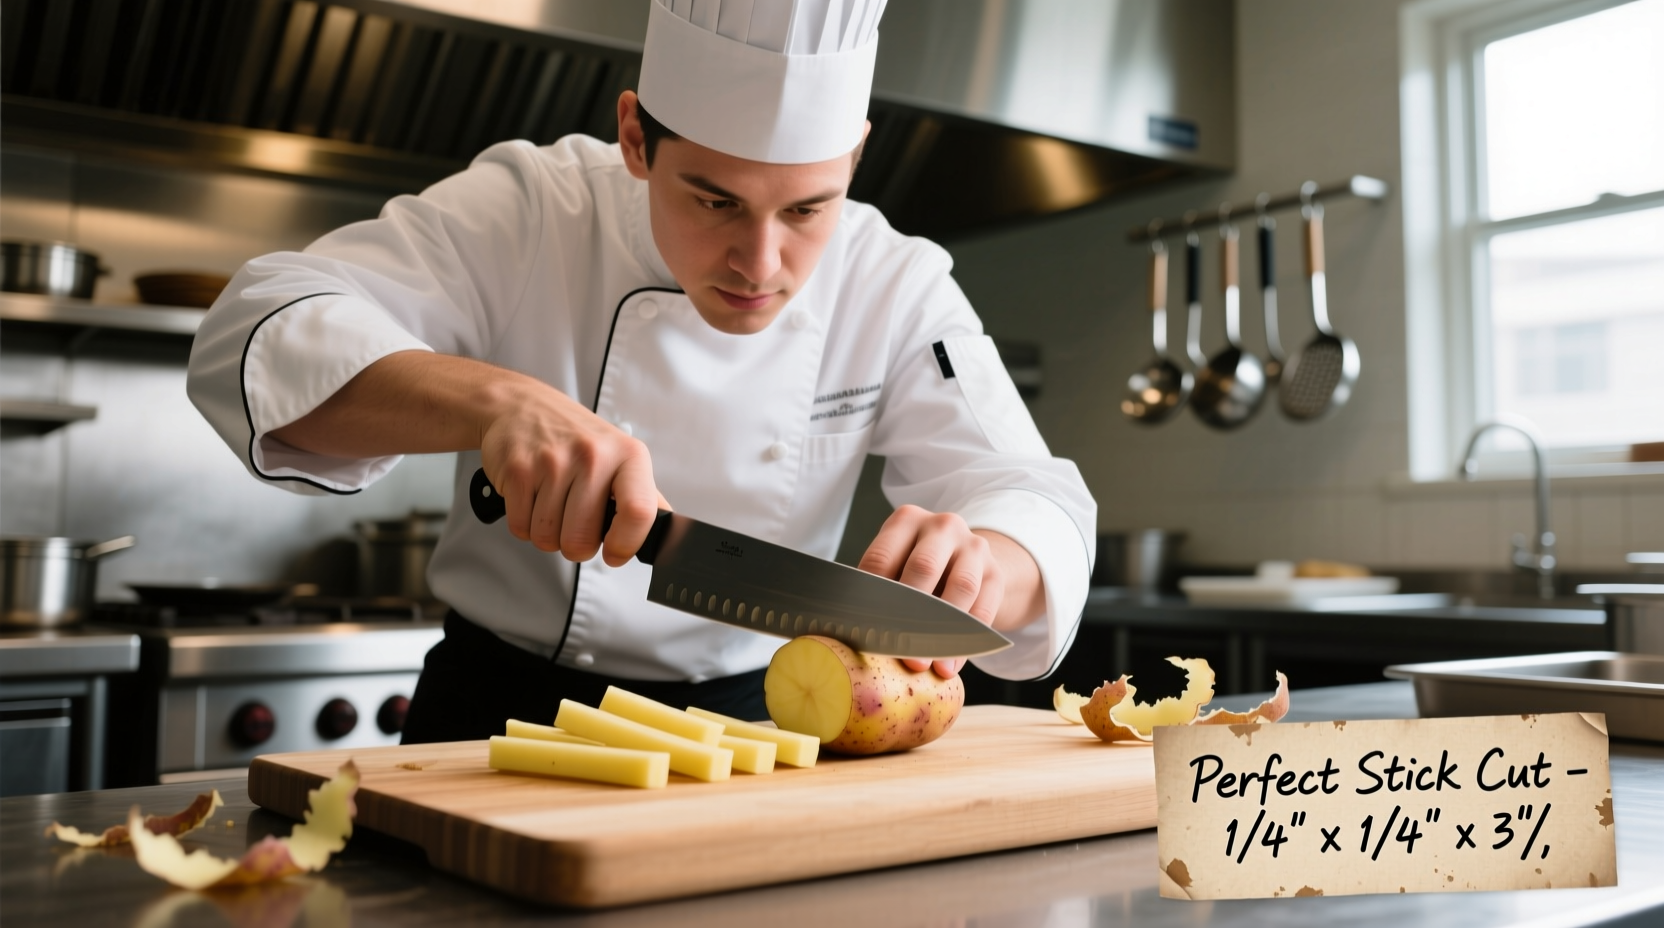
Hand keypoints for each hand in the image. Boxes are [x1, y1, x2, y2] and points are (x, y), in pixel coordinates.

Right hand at [479, 379, 667, 565]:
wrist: (523, 405)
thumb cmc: (575, 437)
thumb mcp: (620, 457)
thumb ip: (643, 497)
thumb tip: (668, 533)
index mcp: (628, 456)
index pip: (638, 513)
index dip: (626, 544)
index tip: (615, 552)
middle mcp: (593, 456)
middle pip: (582, 539)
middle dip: (575, 544)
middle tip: (574, 522)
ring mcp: (553, 462)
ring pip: (548, 538)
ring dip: (547, 533)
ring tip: (551, 504)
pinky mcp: (518, 469)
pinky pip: (521, 527)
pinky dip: (524, 524)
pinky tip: (532, 498)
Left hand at [857, 505, 1006, 679]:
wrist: (968, 560)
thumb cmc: (917, 569)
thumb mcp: (896, 565)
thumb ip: (879, 592)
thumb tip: (851, 635)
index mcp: (906, 520)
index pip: (883, 558)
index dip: (872, 597)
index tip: (864, 631)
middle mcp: (941, 526)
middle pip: (923, 567)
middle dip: (909, 615)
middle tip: (898, 650)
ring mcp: (973, 546)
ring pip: (960, 587)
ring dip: (943, 630)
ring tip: (926, 663)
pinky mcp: (996, 572)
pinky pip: (985, 607)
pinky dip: (967, 640)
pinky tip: (950, 664)